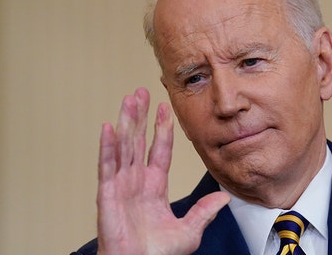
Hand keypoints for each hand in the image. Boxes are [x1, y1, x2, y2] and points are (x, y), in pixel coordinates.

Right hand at [96, 87, 229, 254]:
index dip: (162, 129)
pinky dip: (108, 147)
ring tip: (128, 99)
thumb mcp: (189, 230)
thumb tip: (224, 196)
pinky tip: (109, 127)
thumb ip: (204, 211)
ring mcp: (121, 186)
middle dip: (140, 117)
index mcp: (154, 187)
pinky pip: (107, 166)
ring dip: (126, 122)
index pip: (159, 150)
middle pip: (138, 141)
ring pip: (124, 147)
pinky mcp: (107, 195)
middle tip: (141, 93)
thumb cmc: (158, 254)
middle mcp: (136, 182)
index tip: (165, 108)